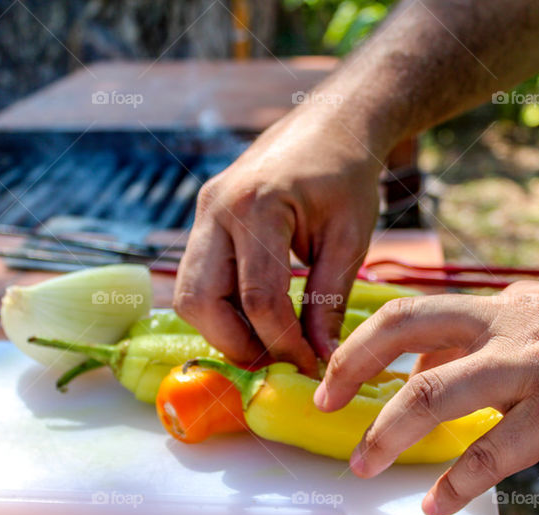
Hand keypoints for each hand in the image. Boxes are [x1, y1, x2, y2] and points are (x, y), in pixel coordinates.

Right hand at [174, 108, 382, 373]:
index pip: (258, 297)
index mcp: (256, 207)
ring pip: (189, 295)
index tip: (310, 365)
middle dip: (237, 344)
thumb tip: (323, 360)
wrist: (329, 125)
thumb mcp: (349, 239)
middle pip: (200, 302)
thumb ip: (329, 301)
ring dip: (223, 330)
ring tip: (268, 342)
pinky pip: (198, 279)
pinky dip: (222, 308)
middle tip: (277, 362)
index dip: (282, 342)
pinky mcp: (203, 220)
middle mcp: (216, 209)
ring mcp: (202, 213)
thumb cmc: (347, 176)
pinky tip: (257, 318)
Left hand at [314, 280, 538, 514]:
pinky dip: (459, 482)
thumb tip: (449, 371)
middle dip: (353, 363)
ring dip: (388, 431)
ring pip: (436, 390)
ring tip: (364, 464)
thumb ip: (504, 343)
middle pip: (406, 326)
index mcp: (510, 303)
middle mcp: (513, 322)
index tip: (344, 372)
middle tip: (323, 400)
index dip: (372, 342)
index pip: (421, 312)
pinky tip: (439, 505)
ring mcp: (537, 363)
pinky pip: (494, 451)